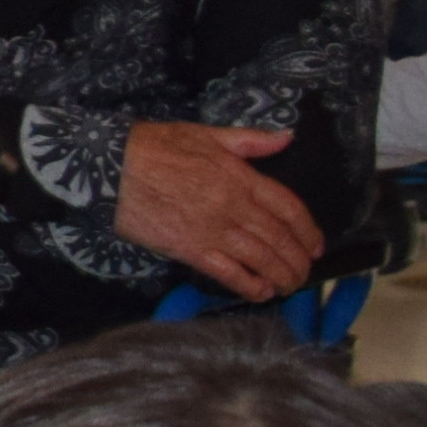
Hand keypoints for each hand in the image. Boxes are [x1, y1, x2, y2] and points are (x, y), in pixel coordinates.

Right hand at [118, 121, 323, 301]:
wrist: (110, 167)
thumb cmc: (154, 147)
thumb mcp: (206, 134)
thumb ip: (250, 140)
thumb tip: (287, 137)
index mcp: (240, 177)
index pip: (288, 208)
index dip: (308, 230)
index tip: (316, 245)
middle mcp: (233, 207)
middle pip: (279, 239)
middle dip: (298, 259)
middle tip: (305, 272)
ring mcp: (212, 230)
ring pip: (261, 259)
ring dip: (282, 276)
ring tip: (290, 285)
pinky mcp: (189, 249)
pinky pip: (228, 273)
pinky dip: (249, 285)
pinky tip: (260, 291)